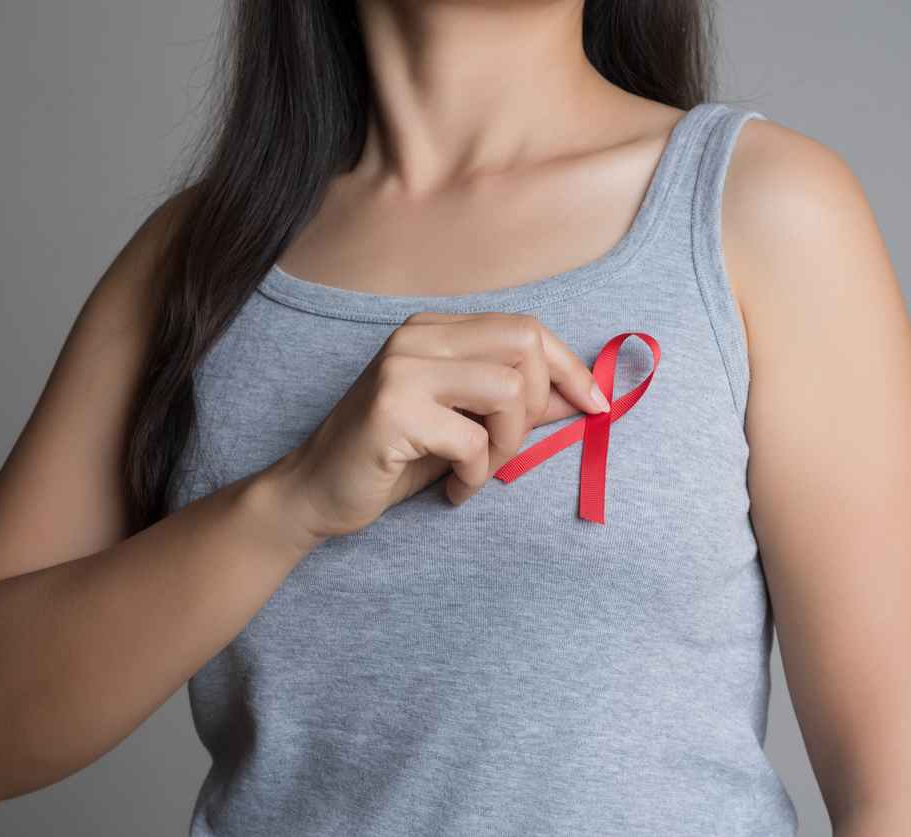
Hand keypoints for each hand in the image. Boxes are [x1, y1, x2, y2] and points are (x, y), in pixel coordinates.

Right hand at [269, 311, 610, 540]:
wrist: (315, 491)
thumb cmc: (394, 458)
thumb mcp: (464, 425)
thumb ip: (517, 405)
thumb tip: (580, 396)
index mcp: (435, 329)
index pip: (525, 328)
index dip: (570, 366)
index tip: (596, 405)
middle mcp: (417, 337)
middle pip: (525, 347)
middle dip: (535, 409)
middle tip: (506, 451)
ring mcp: (402, 369)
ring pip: (506, 392)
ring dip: (507, 446)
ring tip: (478, 472)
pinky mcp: (393, 410)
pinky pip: (472, 441)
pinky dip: (475, 477)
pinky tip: (452, 490)